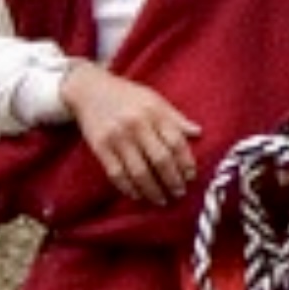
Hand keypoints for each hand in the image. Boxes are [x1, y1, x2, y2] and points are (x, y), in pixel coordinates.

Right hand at [61, 61, 199, 205]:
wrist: (89, 89)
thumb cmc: (127, 95)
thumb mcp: (154, 99)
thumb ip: (176, 118)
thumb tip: (199, 133)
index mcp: (154, 112)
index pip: (176, 142)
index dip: (186, 162)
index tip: (191, 176)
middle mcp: (136, 124)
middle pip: (160, 160)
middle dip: (172, 180)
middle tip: (179, 193)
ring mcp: (117, 137)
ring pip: (139, 172)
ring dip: (153, 190)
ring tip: (162, 200)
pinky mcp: (100, 147)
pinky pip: (117, 174)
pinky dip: (129, 188)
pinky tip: (138, 195)